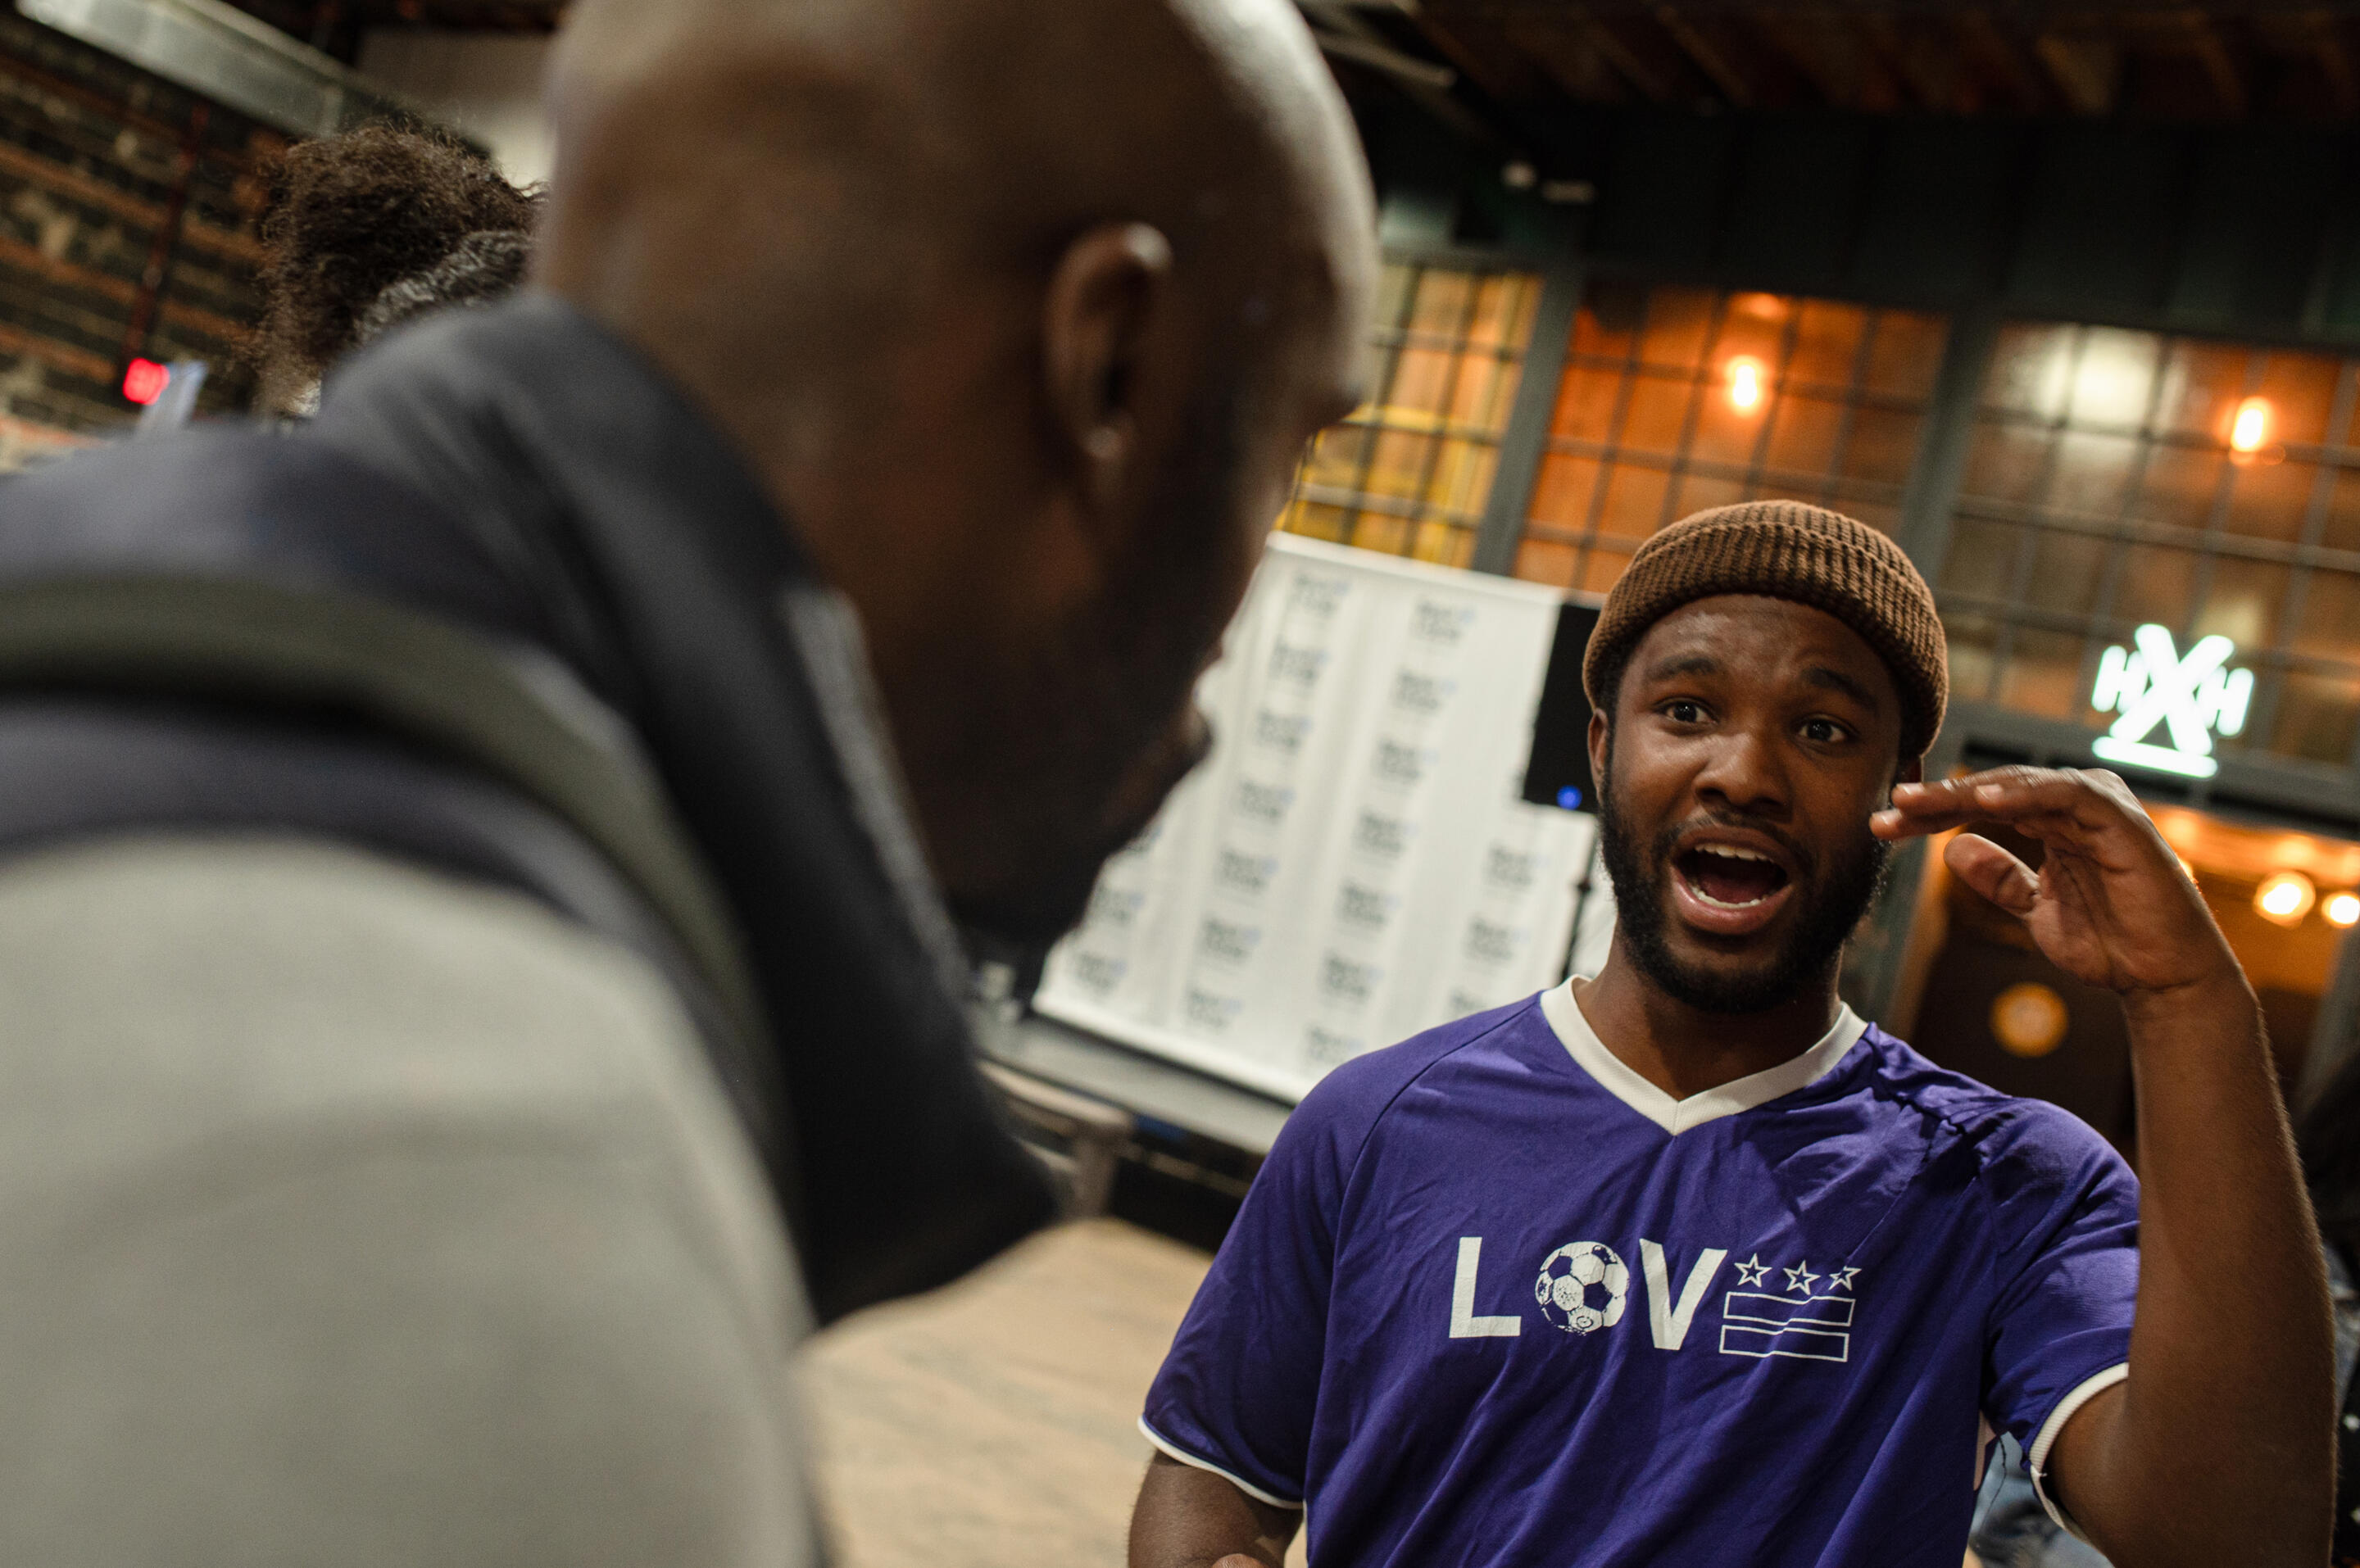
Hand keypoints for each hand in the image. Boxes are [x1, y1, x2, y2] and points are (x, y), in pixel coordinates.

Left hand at [1872, 766, 2238, 998]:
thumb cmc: (2109, 942)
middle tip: (1889, 808)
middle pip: (1993, 790)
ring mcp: (2100, 808)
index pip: (1981, 805)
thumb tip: (1954, 849)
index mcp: (2054, 820)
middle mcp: (2075, 805)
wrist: (2160, 978)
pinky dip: (2026, 796)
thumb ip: (2001, 878)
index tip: (1884, 824)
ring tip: (1920, 802)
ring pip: (2021, 786)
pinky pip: (2069, 796)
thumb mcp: (2036, 910)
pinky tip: (1983, 803)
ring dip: (1966, 792)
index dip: (1932, 813)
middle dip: (1938, 800)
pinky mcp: (2122, 822)